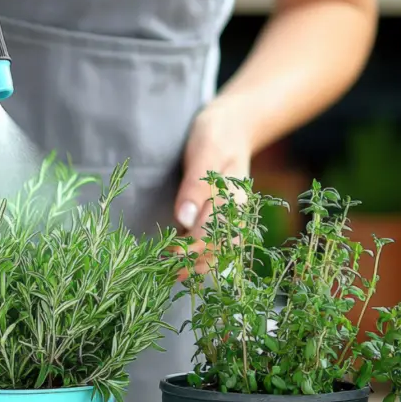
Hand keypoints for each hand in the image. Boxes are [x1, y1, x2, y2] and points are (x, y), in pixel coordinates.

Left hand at [173, 104, 252, 275]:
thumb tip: (184, 219)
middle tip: (162, 271)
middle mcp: (238, 214)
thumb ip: (195, 186)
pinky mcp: (228, 220)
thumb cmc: (216, 136)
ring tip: (170, 274)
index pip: (210, 236)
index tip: (164, 257)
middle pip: (216, 251)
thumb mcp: (204, 153)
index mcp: (233, 200)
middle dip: (190, 264)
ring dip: (196, 266)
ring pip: (220, 254)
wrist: (234, 127)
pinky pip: (219, 247)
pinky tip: (183, 264)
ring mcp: (235, 218)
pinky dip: (202, 259)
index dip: (187, 250)